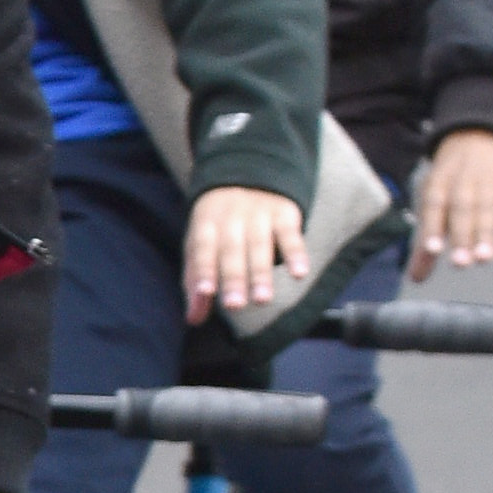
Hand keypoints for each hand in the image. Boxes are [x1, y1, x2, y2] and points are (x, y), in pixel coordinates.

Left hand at [183, 184, 305, 322]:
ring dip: (262, 273)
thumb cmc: (219, 223)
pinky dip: (296, 254)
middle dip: (233, 279)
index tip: (205, 293)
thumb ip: (196, 282)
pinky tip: (299, 274)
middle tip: (235, 305)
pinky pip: (291, 235)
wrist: (248, 173)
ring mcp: (259, 214)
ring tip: (263, 299)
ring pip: (260, 245)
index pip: (202, 250)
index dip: (203, 271)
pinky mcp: (284, 213)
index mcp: (206, 225)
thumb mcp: (201, 244)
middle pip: (231, 251)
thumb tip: (193, 319)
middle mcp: (231, 218)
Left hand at [409, 129, 492, 276]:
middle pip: (462, 209)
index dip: (433, 227)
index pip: (433, 205)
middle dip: (461, 236)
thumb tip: (416, 279)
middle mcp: (463, 182)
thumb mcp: (433, 203)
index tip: (433, 250)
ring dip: (485, 235)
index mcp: (438, 184)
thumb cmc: (449, 183)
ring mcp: (489, 185)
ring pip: (487, 210)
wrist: (476, 138)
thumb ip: (426, 242)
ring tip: (484, 259)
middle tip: (461, 263)